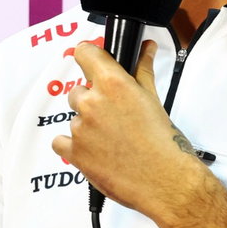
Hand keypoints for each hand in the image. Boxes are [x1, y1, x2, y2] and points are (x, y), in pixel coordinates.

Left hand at [51, 40, 208, 217]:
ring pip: (74, 119)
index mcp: (113, 84)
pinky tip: (94, 151)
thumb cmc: (163, 141)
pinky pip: (61, 142)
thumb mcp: (153, 98)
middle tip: (113, 117)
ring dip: (87, 126)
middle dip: (92, 101)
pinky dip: (72, 146)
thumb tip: (146, 48)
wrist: (165, 179)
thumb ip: (143, 69)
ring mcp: (80, 128)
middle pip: (78, 91)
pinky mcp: (74, 152)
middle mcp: (92, 103)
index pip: (85, 53)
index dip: (88, 56)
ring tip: (112, 140)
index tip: (91, 62)